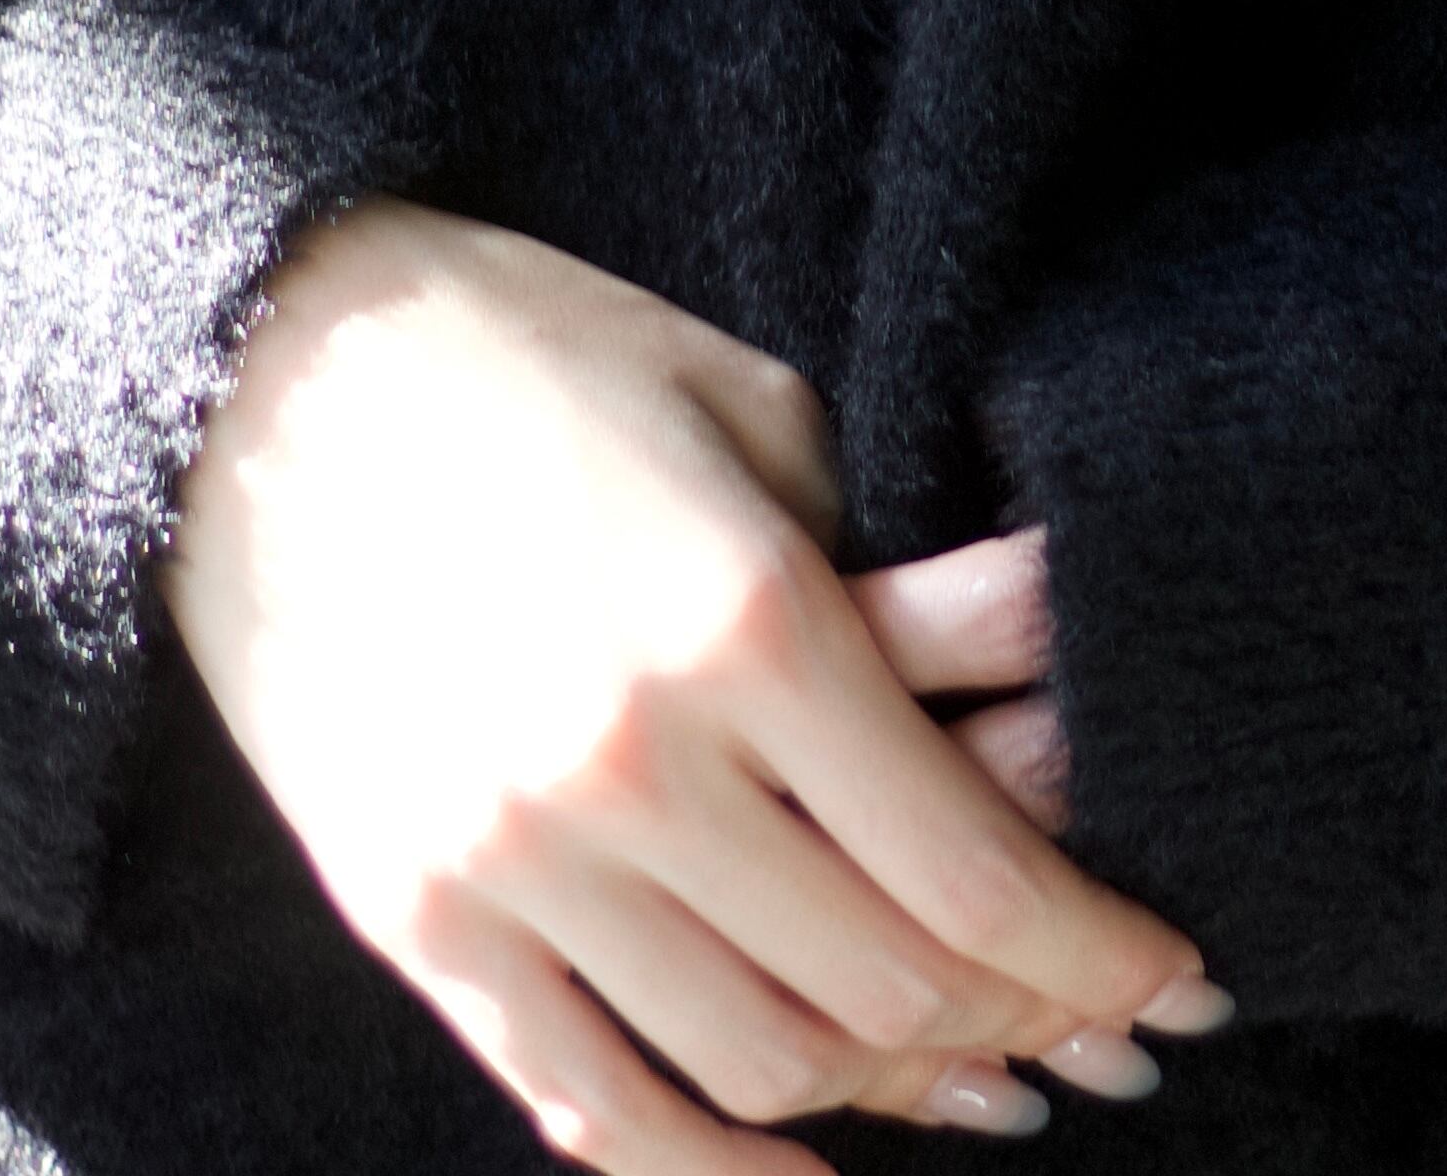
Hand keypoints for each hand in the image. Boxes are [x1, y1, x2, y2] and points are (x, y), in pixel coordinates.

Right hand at [163, 197, 1224, 1168]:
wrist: (269, 377)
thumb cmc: (545, 352)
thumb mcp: (751, 404)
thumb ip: (870, 565)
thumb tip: (999, 691)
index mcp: (752, 619)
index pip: (973, 868)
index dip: (1097, 950)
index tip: (1177, 974)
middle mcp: (637, 763)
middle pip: (885, 985)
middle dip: (1027, 1028)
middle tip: (1105, 1035)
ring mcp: (514, 858)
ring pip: (756, 1065)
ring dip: (893, 1099)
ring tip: (989, 1089)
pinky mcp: (414, 918)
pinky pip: (588, 1104)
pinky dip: (712, 1174)